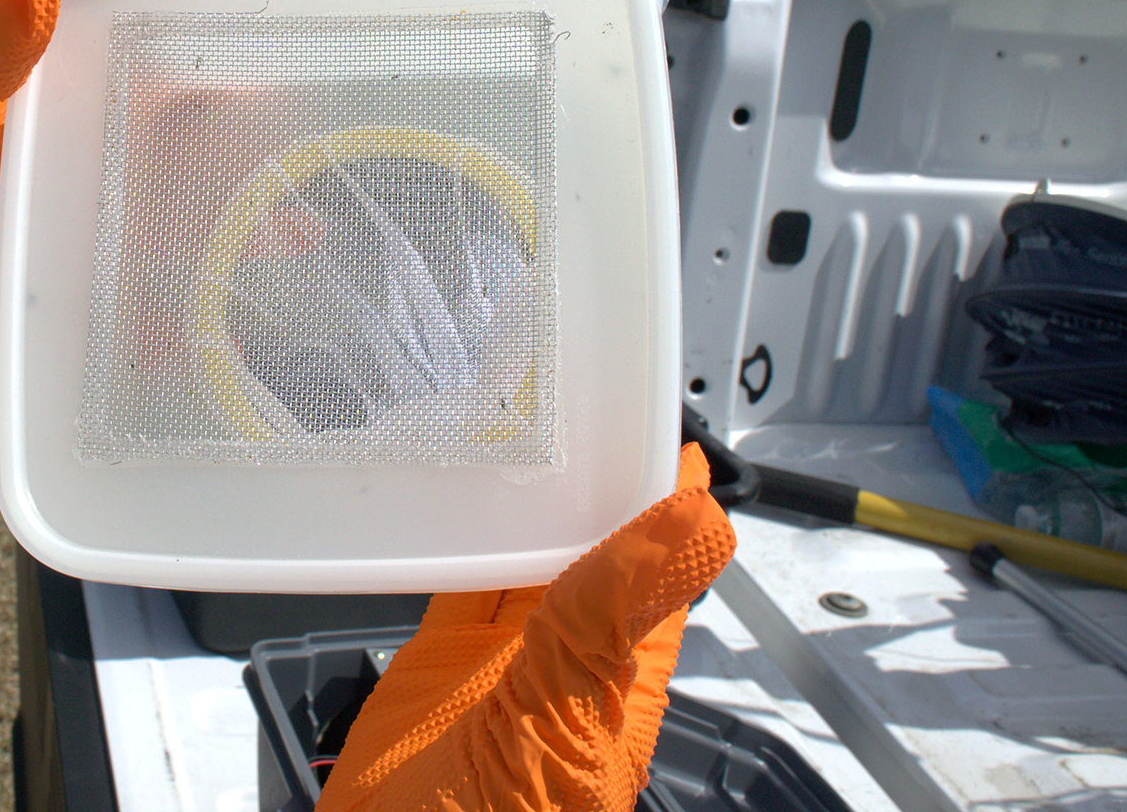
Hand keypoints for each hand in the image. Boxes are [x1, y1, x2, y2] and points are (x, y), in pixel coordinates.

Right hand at [316, 443, 733, 811]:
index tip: (660, 425)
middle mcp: (564, 665)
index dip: (669, 497)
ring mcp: (498, 669)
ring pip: (520, 562)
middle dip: (590, 484)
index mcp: (620, 679)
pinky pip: (451, 589)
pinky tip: (449, 504)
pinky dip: (452, 544)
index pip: (662, 567)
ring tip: (514, 430)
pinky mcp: (433, 673)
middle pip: (590, 552)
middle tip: (575, 403)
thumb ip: (610, 621)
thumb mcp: (560, 724)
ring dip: (521, 507)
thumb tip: (692, 525)